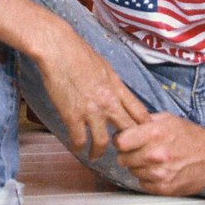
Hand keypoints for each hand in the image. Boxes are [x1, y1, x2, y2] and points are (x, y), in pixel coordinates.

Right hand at [31, 30, 149, 158]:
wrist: (58, 49)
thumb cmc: (78, 52)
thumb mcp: (105, 67)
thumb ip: (113, 85)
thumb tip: (117, 94)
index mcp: (118, 88)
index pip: (140, 113)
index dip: (145, 128)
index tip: (145, 136)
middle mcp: (109, 102)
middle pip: (128, 131)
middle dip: (129, 145)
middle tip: (125, 152)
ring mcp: (91, 111)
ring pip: (103, 142)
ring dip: (100, 152)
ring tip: (96, 156)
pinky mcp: (72, 116)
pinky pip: (79, 139)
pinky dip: (79, 146)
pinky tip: (77, 147)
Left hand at [114, 114, 204, 195]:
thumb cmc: (191, 136)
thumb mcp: (168, 119)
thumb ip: (144, 120)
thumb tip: (124, 123)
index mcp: (155, 133)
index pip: (119, 142)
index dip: (121, 140)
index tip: (126, 140)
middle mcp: (155, 155)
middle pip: (122, 159)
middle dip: (129, 154)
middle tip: (140, 150)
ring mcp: (159, 174)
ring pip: (132, 172)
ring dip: (139, 167)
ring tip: (154, 160)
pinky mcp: (164, 188)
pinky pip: (143, 184)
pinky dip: (148, 178)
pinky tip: (160, 170)